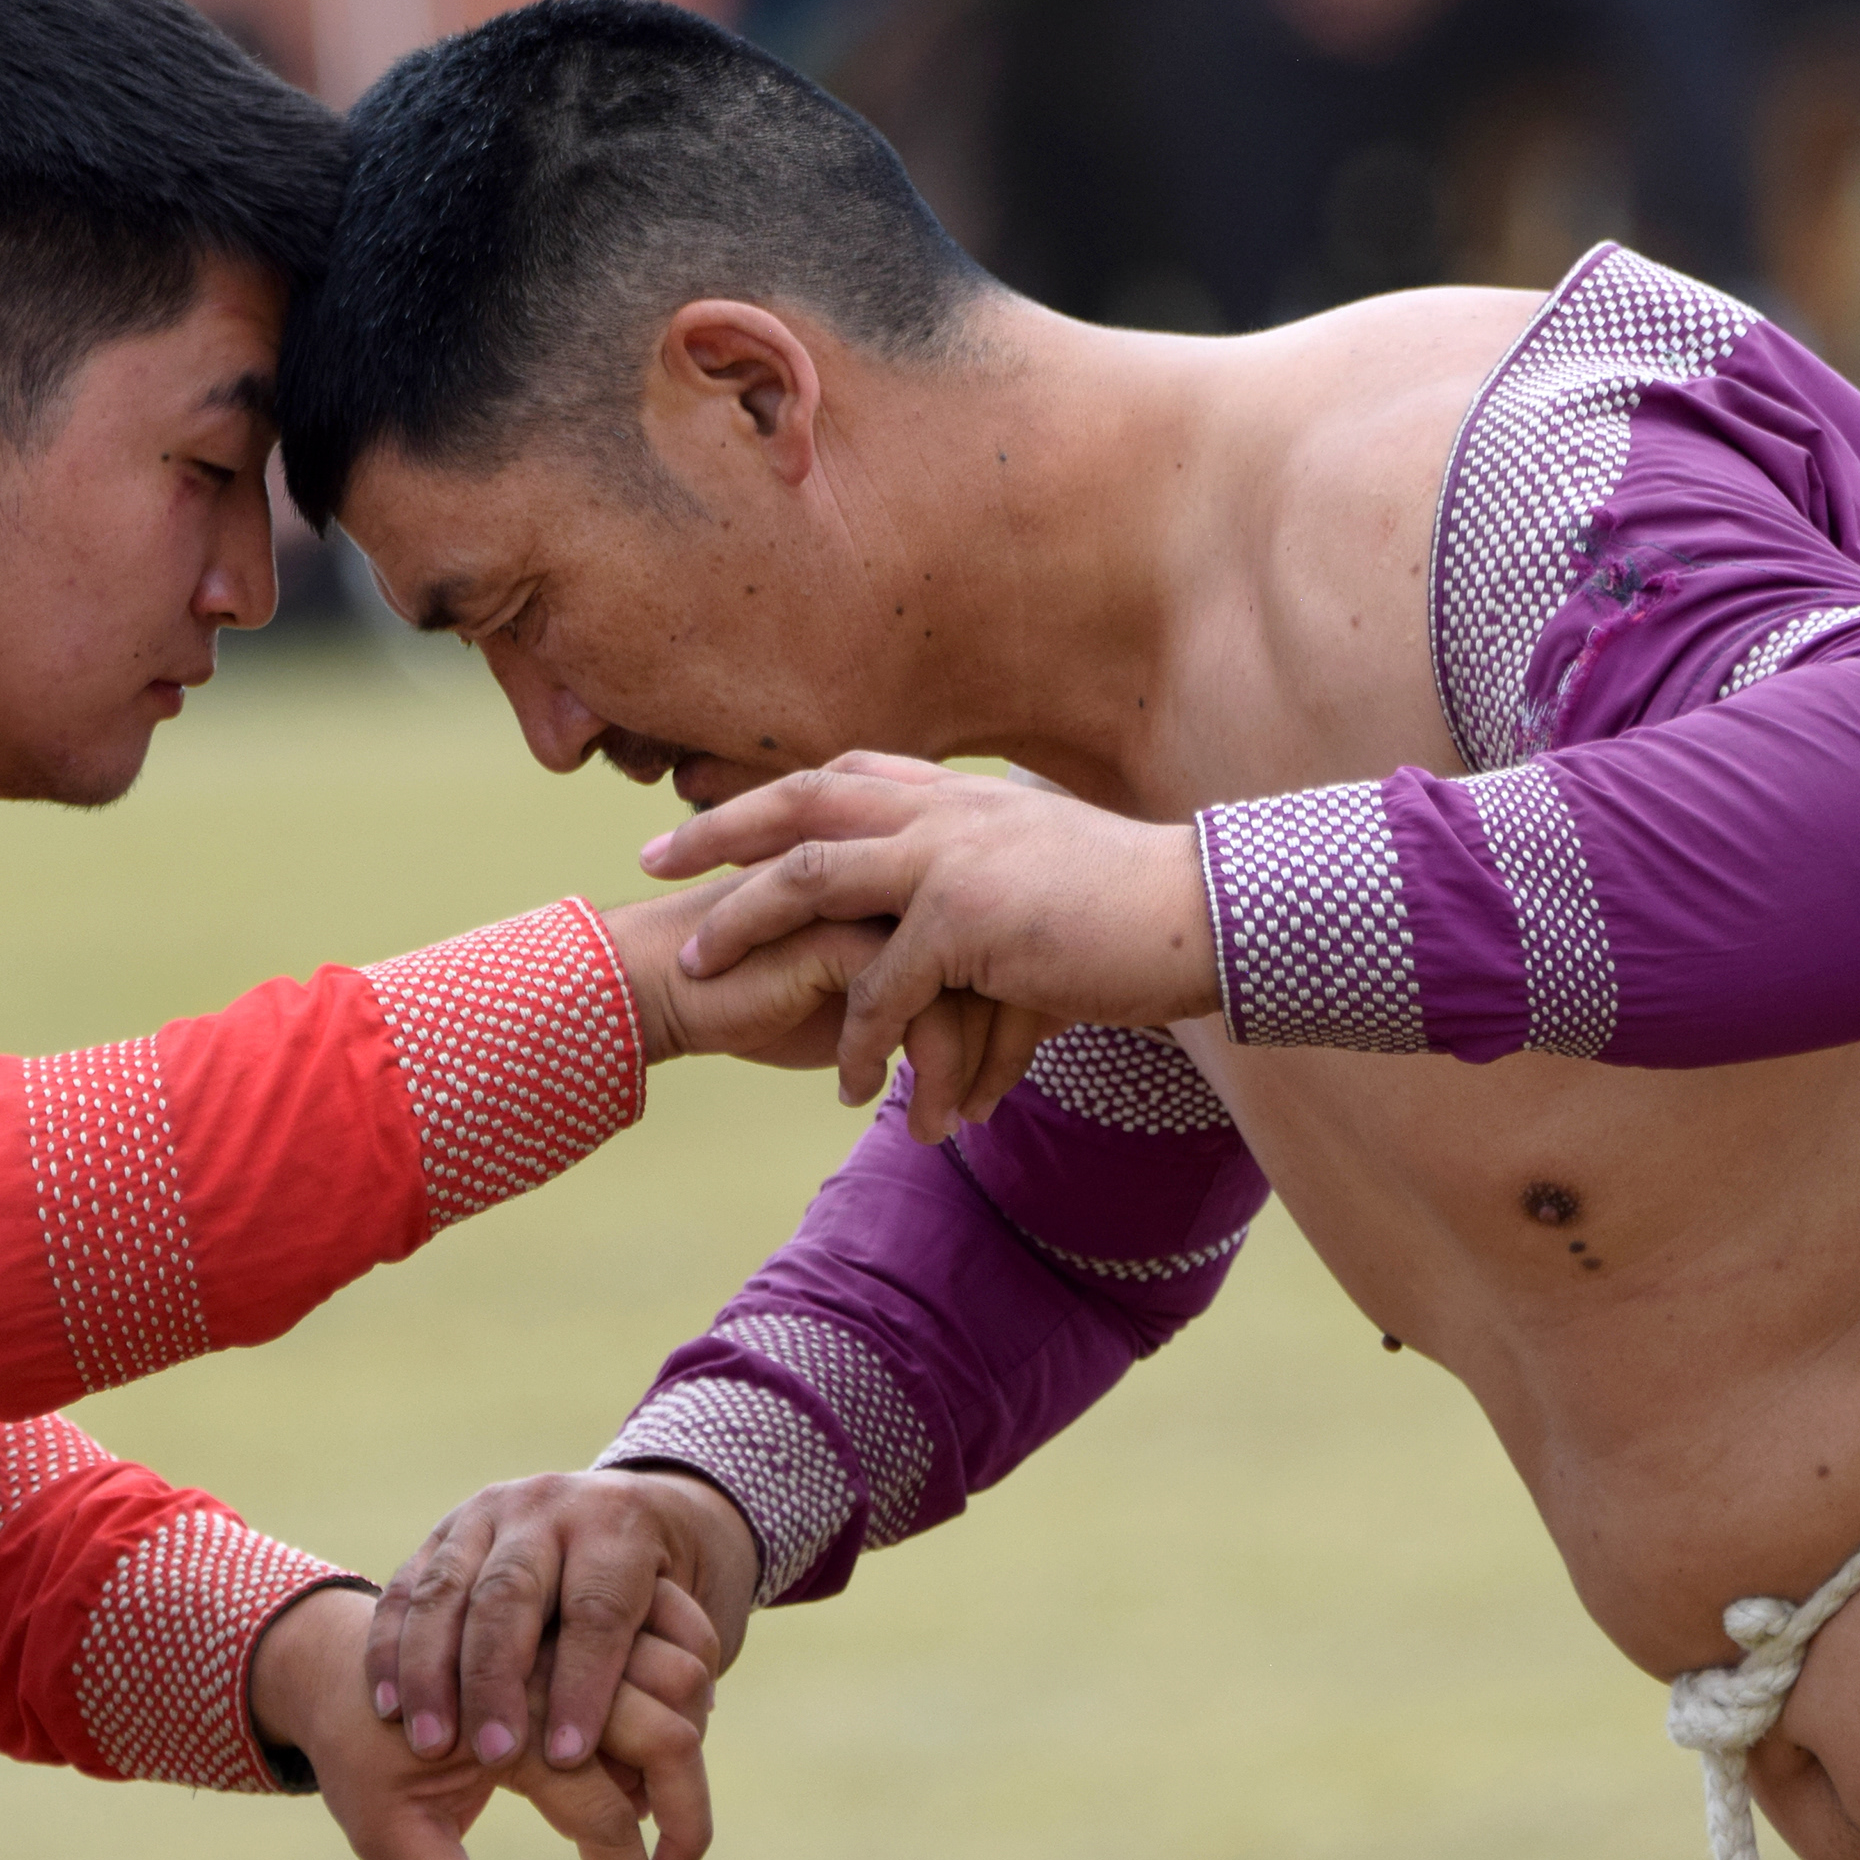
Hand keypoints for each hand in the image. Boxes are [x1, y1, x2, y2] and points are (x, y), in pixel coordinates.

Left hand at [254, 1581, 716, 1859]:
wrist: (337, 1665)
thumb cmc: (361, 1755)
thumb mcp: (386, 1831)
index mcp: (511, 1723)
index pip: (606, 1817)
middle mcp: (555, 1670)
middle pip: (669, 1738)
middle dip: (688, 1825)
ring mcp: (572, 1644)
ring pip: (677, 1688)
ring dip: (683, 1766)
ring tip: (656, 1839)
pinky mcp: (577, 1638)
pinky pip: (654, 1668)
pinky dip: (666, 1722)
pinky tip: (638, 1784)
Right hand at [368, 1471, 761, 1814]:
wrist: (618, 1514)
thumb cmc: (658, 1593)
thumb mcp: (691, 1617)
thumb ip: (671, 1688)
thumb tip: (649, 1801)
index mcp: (620, 1528)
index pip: (597, 1611)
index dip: (583, 1684)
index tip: (567, 1756)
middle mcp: (551, 1509)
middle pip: (510, 1595)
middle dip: (495, 1679)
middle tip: (493, 1754)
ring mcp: (487, 1514)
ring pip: (445, 1591)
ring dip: (429, 1671)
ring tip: (428, 1744)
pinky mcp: (442, 1533)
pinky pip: (404, 1592)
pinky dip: (390, 1649)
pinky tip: (388, 1708)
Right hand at [596, 878, 1032, 1091]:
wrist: (661, 985)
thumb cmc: (758, 993)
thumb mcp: (860, 1000)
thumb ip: (921, 997)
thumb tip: (988, 1041)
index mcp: (913, 868)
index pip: (1004, 937)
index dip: (1012, 1016)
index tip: (996, 1082)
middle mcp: (904, 871)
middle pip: (1003, 958)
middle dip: (1006, 1045)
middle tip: (981, 1111)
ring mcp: (876, 897)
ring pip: (968, 984)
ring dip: (960, 1070)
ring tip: (937, 1126)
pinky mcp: (841, 932)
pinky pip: (916, 1006)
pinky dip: (915, 1068)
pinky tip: (875, 1106)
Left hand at [639, 755, 1220, 1131]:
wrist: (1209, 915)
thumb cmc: (1139, 905)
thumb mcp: (1048, 869)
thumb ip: (988, 877)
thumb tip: (958, 920)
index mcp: (960, 794)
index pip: (842, 773)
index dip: (770, 796)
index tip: (709, 815)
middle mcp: (945, 809)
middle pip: (800, 801)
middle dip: (717, 831)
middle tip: (650, 860)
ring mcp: (952, 857)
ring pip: (813, 880)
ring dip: (748, 924)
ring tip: (702, 971)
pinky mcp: (969, 920)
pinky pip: (883, 986)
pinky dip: (860, 1040)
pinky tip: (852, 1085)